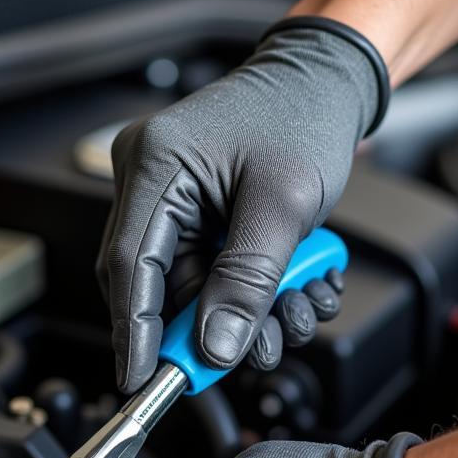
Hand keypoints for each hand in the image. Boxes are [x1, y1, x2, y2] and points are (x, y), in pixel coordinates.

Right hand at [98, 21, 382, 392]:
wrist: (328, 78)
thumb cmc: (305, 114)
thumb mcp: (284, 204)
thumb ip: (248, 281)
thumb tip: (216, 346)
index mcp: (156, 165)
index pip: (130, 265)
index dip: (134, 331)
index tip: (143, 379)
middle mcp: (151, 179)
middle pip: (157, 282)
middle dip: (206, 327)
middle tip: (248, 352)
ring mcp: (172, 195)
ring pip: (190, 283)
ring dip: (242, 311)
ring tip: (291, 314)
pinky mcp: (196, 208)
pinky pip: (210, 267)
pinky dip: (250, 289)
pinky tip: (292, 289)